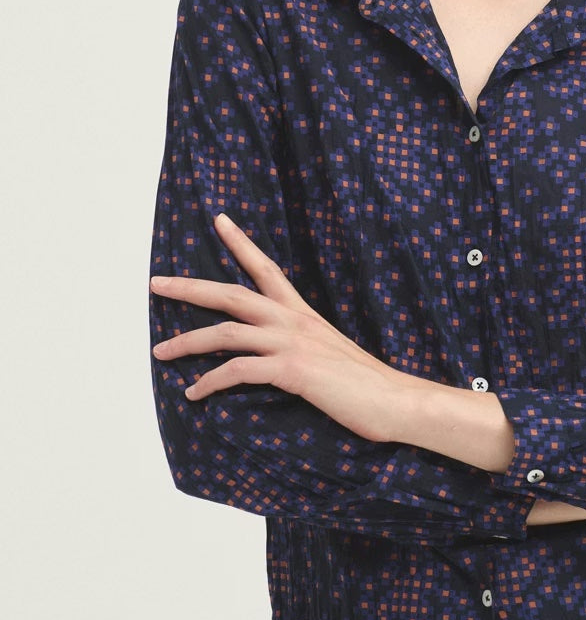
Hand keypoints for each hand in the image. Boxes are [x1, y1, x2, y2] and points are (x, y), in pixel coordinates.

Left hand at [151, 213, 408, 441]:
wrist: (394, 399)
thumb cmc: (365, 383)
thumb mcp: (329, 352)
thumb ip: (302, 346)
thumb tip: (277, 355)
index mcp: (303, 314)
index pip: (266, 268)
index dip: (241, 242)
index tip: (219, 220)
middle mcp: (293, 321)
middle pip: (231, 293)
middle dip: (189, 287)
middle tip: (157, 283)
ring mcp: (291, 343)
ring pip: (225, 332)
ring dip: (187, 342)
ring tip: (160, 352)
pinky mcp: (291, 369)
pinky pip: (237, 370)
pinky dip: (209, 382)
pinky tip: (194, 393)